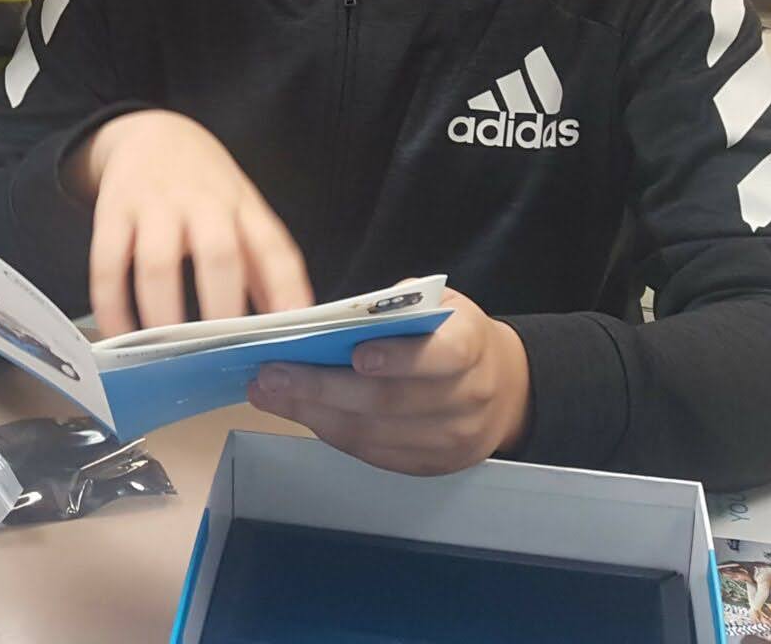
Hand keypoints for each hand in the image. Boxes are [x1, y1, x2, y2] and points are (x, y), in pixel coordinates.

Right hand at [67, 110, 313, 337]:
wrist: (152, 131)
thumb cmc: (206, 186)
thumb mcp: (243, 211)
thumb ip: (264, 265)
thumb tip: (286, 323)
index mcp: (243, 208)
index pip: (273, 247)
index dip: (286, 288)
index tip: (290, 327)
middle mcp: (203, 204)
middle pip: (217, 254)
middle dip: (220, 307)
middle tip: (217, 351)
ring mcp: (155, 206)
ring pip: (158, 263)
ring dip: (161, 313)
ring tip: (164, 352)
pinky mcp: (112, 211)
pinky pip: (107, 263)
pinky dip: (111, 303)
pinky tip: (118, 333)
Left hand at [246, 290, 531, 475]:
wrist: (501, 387)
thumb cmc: (451, 335)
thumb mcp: (437, 304)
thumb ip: (394, 309)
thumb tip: (330, 323)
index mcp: (472, 346)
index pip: (442, 356)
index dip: (399, 358)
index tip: (356, 355)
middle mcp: (468, 398)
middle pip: (390, 401)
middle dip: (323, 388)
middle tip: (273, 374)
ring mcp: (451, 439)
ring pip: (373, 433)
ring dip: (313, 414)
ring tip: (269, 393)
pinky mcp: (431, 465)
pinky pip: (373, 453)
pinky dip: (330, 432)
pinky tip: (299, 413)